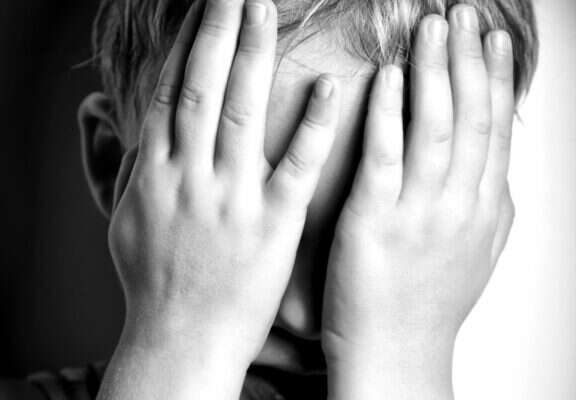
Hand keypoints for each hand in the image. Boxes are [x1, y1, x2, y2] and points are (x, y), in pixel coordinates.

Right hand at [99, 1, 339, 398]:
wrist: (180, 340)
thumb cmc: (154, 284)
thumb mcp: (126, 220)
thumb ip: (125, 166)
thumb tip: (115, 119)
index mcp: (158, 174)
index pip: (171, 92)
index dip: (185, 43)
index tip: (202, 7)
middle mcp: (191, 177)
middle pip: (203, 88)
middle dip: (218, 31)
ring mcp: (232, 200)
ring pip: (241, 113)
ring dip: (253, 56)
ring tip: (266, 10)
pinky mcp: (272, 226)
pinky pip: (294, 168)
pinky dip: (310, 125)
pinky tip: (328, 86)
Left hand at [322, 6, 515, 398]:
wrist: (394, 354)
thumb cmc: (426, 305)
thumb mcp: (474, 256)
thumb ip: (490, 210)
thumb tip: (501, 174)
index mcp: (481, 209)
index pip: (495, 130)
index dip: (496, 79)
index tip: (493, 39)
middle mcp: (458, 206)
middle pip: (472, 118)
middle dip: (469, 60)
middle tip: (464, 15)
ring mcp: (418, 213)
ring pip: (436, 128)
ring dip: (436, 73)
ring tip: (433, 28)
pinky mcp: (374, 221)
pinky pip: (385, 157)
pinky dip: (390, 113)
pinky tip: (389, 77)